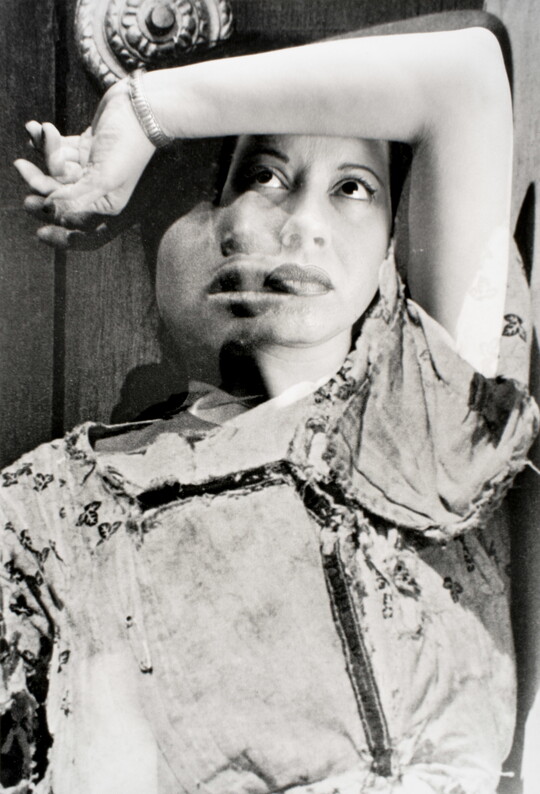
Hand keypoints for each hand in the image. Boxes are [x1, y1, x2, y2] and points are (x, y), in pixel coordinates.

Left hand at [14, 79, 155, 247]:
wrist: (142, 108)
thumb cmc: (128, 146)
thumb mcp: (103, 178)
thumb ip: (76, 198)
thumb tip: (49, 211)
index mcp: (105, 203)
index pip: (71, 215)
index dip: (48, 212)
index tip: (29, 203)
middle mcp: (98, 189)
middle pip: (58, 191)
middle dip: (38, 178)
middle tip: (20, 166)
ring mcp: (91, 167)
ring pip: (56, 167)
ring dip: (44, 149)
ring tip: (39, 130)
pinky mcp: (86, 147)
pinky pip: (60, 149)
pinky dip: (47, 140)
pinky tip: (37, 127)